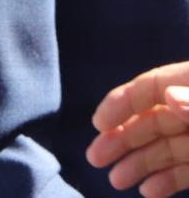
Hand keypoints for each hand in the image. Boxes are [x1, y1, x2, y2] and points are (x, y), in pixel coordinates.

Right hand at [89, 62, 188, 196]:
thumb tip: (167, 95)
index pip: (153, 86)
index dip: (123, 103)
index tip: (98, 124)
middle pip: (155, 119)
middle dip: (123, 139)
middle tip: (95, 158)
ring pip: (168, 146)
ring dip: (140, 163)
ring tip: (115, 181)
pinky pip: (187, 167)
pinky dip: (168, 179)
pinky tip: (149, 191)